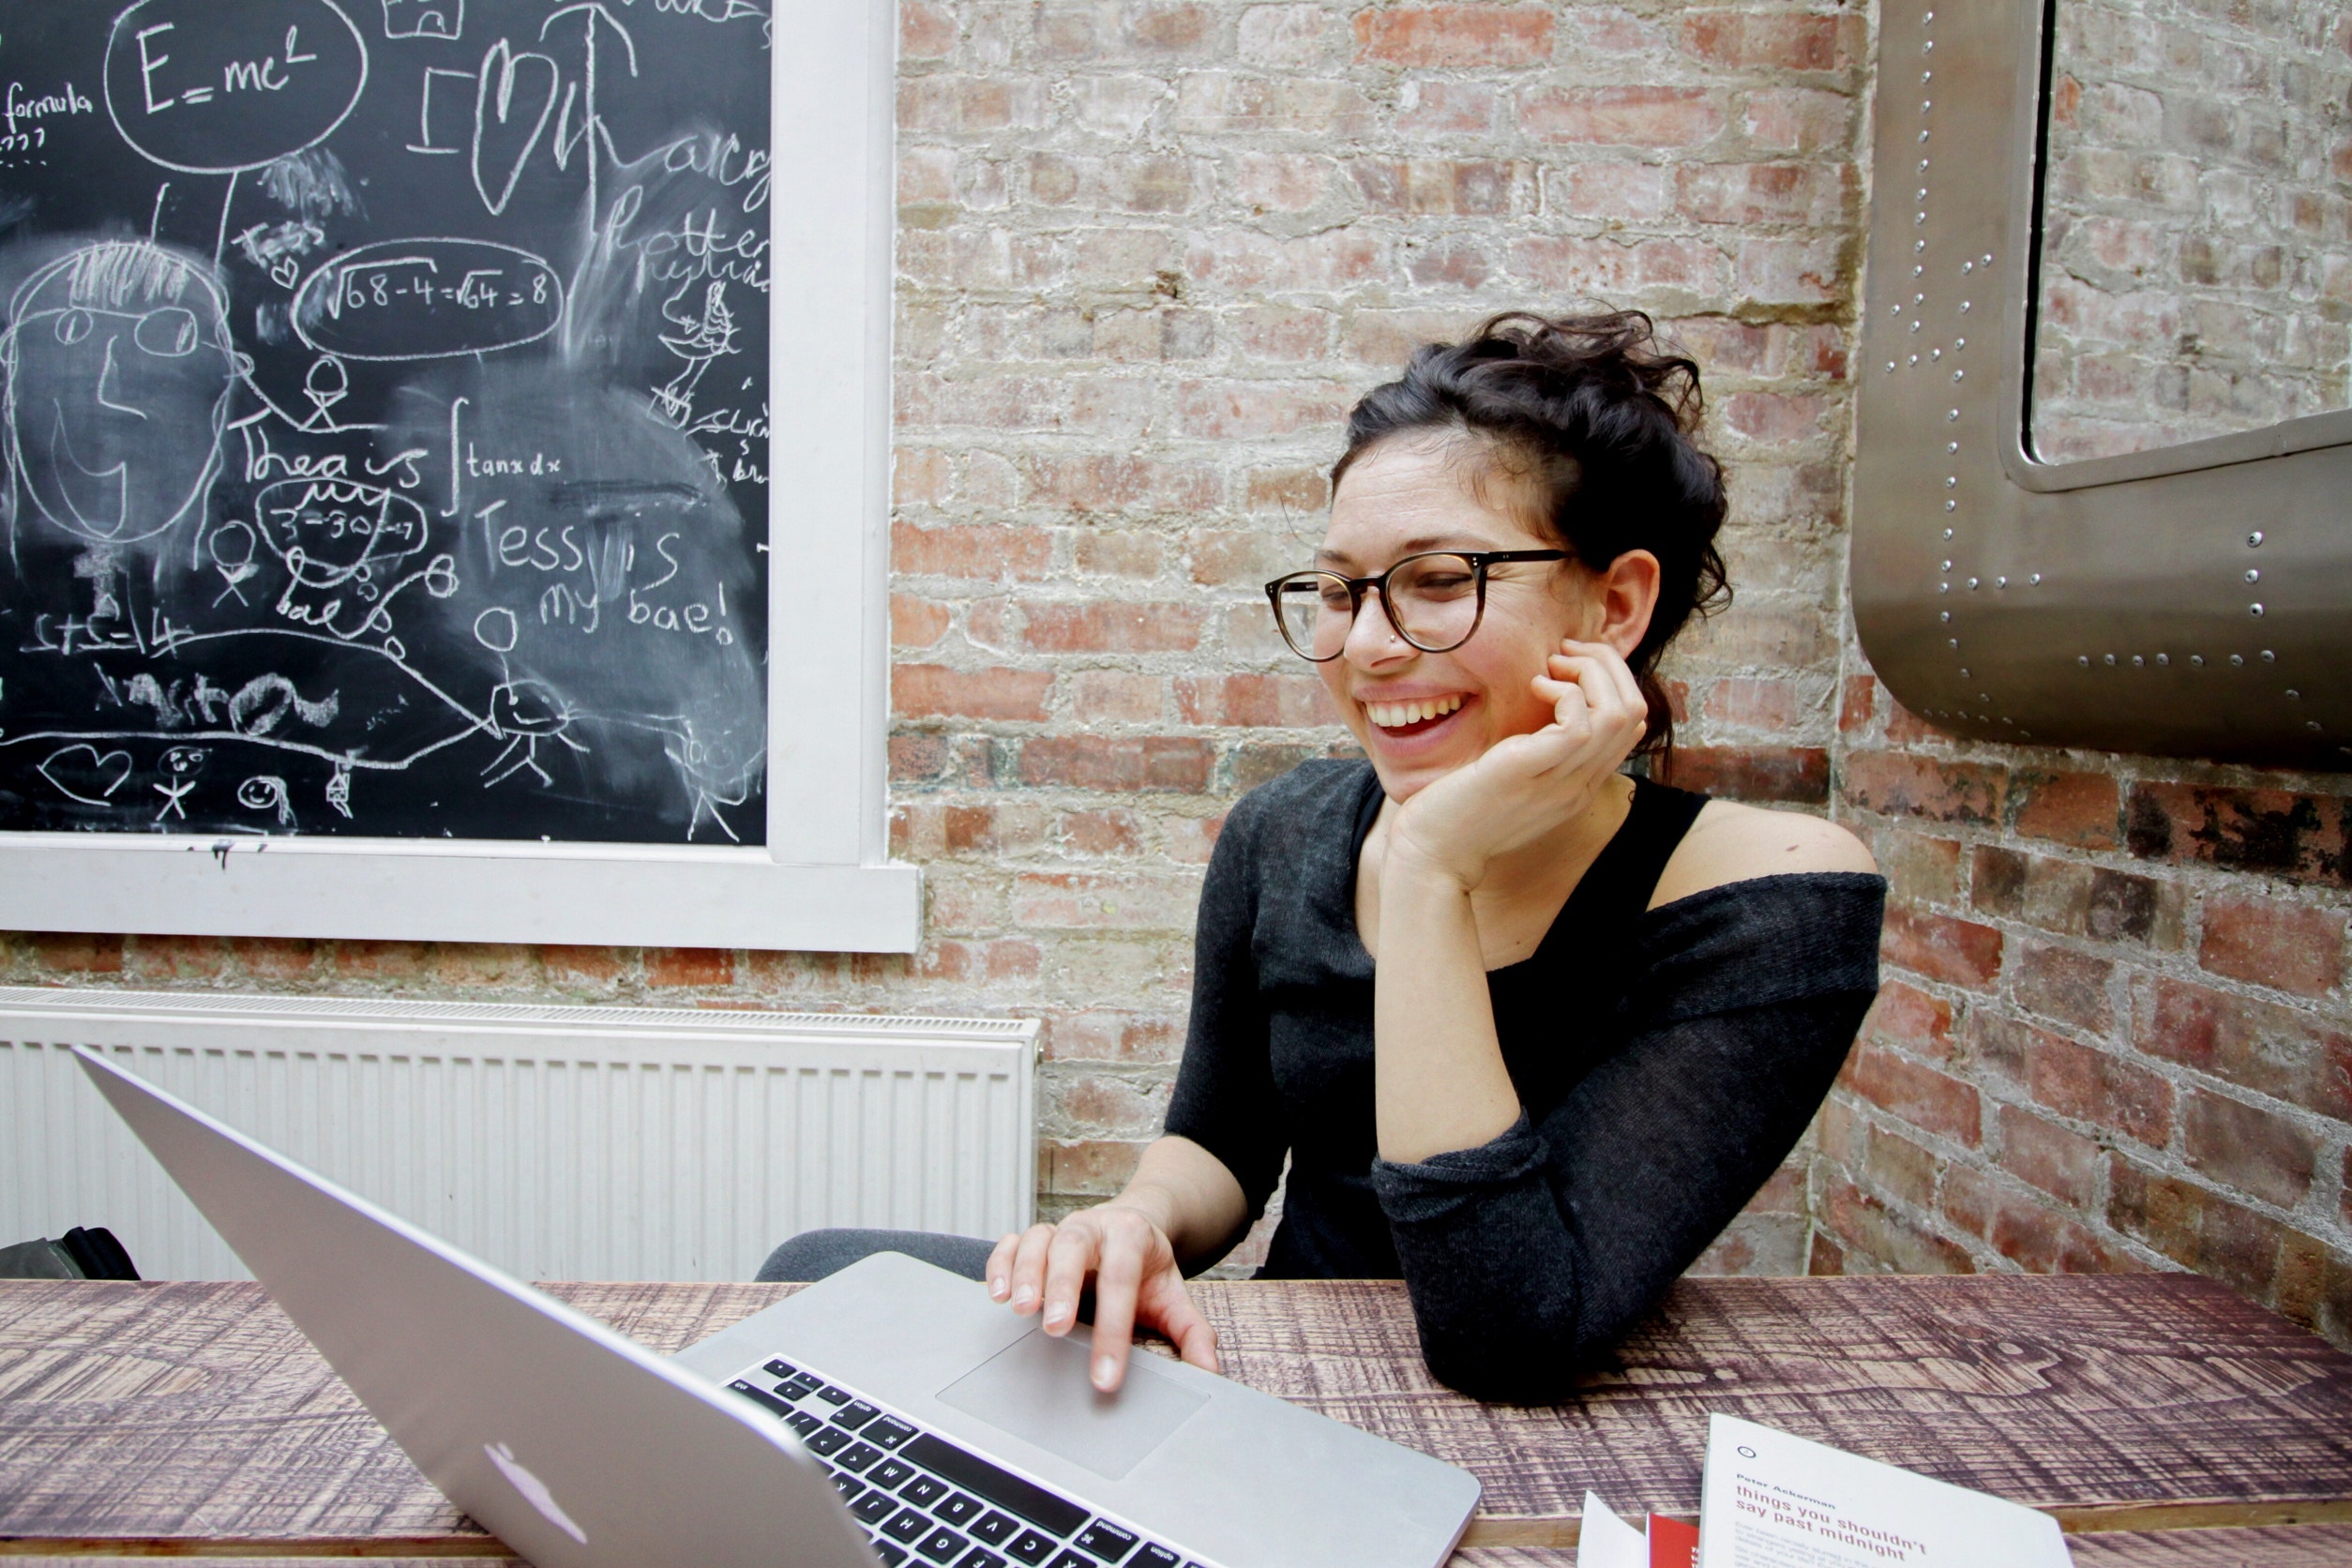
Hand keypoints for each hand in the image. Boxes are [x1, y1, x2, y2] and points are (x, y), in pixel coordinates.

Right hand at [986, 1204, 1219, 1391]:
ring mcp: (1061, 1230)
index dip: (1113, 1330)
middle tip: (1055, 1327)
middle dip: (1062, 1286)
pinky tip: (996, 1293)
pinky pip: (1011, 1242)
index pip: (1122, 1281)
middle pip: (1074, 1247)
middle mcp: (1094, 1226)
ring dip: (1026, 1272)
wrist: (1133, 1224)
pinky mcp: (1035, 1239)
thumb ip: (1192, 1331)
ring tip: (1020, 1309)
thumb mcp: (1174, 1295)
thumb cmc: (1147, 1267)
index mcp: (1132, 1236)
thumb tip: (1208, 1369)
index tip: (1105, 1376)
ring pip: (1039, 1240)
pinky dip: (1000, 1263)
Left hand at [1386, 638, 1648, 888]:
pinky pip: (1580, 721)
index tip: (1568, 667)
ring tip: (1551, 666)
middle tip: (1565, 653)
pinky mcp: (1531, 770)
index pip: (1630, 727)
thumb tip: (1539, 704)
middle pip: (1634, 712)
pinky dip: (1564, 691)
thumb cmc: (1457, 811)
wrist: (1432, 853)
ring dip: (1590, 672)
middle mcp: (1579, 785)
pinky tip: (1533, 687)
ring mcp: (1560, 780)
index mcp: (1577, 786)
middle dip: (1607, 666)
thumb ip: (1534, 752)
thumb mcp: (1509, 779)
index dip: (1611, 684)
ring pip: (1618, 713)